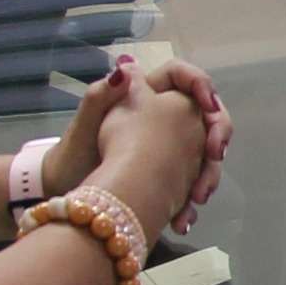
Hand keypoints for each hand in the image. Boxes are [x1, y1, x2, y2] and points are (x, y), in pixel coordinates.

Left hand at [80, 80, 211, 241]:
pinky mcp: (171, 175)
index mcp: (145, 96)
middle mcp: (163, 118)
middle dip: (215, 136)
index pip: (183, 78)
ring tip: (197, 196)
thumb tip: (124, 67)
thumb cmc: (74, 155)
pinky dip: (192, 199)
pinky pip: (193, 181)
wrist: (70, 191)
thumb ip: (102, 94)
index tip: (208, 105)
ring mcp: (170, 148)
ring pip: (205, 153)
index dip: (201, 86)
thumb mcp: (85, 124)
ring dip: (208, 174)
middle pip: (205, 116)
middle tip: (213, 155)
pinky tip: (183, 217)